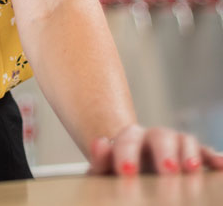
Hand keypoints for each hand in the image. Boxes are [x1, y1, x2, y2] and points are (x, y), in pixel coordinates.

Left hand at [89, 124, 222, 175]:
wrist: (133, 166)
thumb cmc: (118, 172)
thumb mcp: (105, 170)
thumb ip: (100, 160)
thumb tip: (99, 143)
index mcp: (129, 138)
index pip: (127, 140)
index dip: (127, 154)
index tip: (127, 171)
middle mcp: (154, 137)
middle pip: (160, 136)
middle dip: (164, 153)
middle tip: (167, 171)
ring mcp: (176, 144)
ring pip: (184, 140)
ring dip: (190, 154)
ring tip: (192, 171)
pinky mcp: (194, 155)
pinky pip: (205, 152)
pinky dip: (213, 158)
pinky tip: (220, 165)